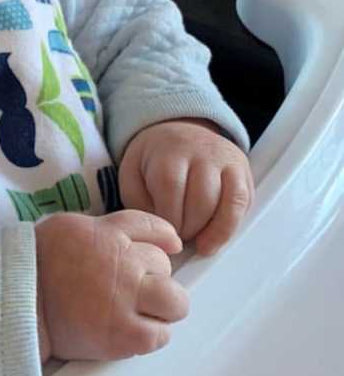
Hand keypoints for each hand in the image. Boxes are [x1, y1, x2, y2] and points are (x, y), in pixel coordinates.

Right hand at [34, 210, 188, 362]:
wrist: (15, 302)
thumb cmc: (36, 264)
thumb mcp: (71, 228)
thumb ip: (105, 230)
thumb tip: (140, 239)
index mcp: (108, 235)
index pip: (154, 229)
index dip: (163, 239)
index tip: (166, 248)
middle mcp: (123, 264)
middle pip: (166, 266)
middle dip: (156, 275)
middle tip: (137, 288)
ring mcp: (126, 301)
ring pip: (175, 302)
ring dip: (163, 307)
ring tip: (141, 312)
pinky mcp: (124, 336)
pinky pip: (161, 335)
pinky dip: (152, 334)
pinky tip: (132, 331)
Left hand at [118, 119, 253, 255]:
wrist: (177, 132)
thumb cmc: (154, 160)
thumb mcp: (132, 175)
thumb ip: (139, 202)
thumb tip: (158, 231)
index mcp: (169, 150)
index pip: (171, 188)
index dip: (168, 218)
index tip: (163, 232)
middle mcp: (202, 151)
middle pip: (201, 200)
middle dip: (189, 228)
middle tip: (178, 237)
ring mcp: (226, 159)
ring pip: (227, 203)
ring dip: (211, 232)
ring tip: (197, 242)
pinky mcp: (242, 170)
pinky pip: (243, 203)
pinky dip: (229, 227)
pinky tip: (215, 240)